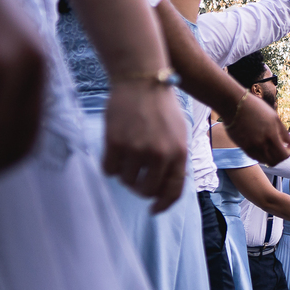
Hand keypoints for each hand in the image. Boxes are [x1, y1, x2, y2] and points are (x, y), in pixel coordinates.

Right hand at [103, 82, 189, 212]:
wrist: (142, 80)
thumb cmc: (161, 107)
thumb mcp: (179, 133)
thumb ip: (176, 159)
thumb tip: (168, 186)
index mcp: (179, 152)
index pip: (173, 190)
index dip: (163, 204)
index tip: (154, 209)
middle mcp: (160, 154)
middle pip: (147, 190)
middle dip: (141, 188)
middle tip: (136, 178)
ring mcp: (137, 149)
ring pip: (126, 180)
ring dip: (125, 173)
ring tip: (127, 156)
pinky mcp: (115, 143)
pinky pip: (109, 169)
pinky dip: (111, 165)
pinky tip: (115, 152)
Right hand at [225, 92, 289, 165]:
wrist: (234, 105)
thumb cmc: (256, 107)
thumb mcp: (274, 118)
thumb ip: (285, 133)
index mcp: (271, 136)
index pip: (284, 155)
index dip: (288, 152)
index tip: (288, 145)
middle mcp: (261, 144)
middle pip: (275, 161)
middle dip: (281, 156)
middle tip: (281, 147)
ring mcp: (251, 147)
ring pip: (264, 161)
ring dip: (271, 157)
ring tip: (271, 145)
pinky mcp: (242, 147)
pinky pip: (255, 157)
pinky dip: (261, 155)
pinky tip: (262, 145)